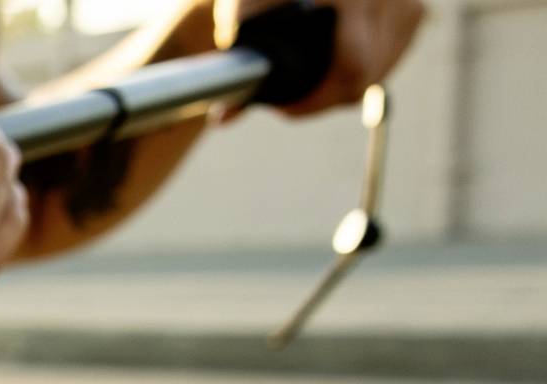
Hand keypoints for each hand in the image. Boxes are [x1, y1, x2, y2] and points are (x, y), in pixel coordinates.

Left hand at [218, 0, 425, 118]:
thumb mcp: (241, 14)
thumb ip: (234, 64)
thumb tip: (222, 119)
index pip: (352, 66)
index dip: (317, 99)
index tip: (285, 109)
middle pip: (366, 74)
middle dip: (323, 98)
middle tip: (289, 104)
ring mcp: (405, 2)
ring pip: (379, 71)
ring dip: (342, 87)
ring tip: (306, 84)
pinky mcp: (414, 11)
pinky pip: (390, 59)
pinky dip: (364, 70)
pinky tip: (334, 65)